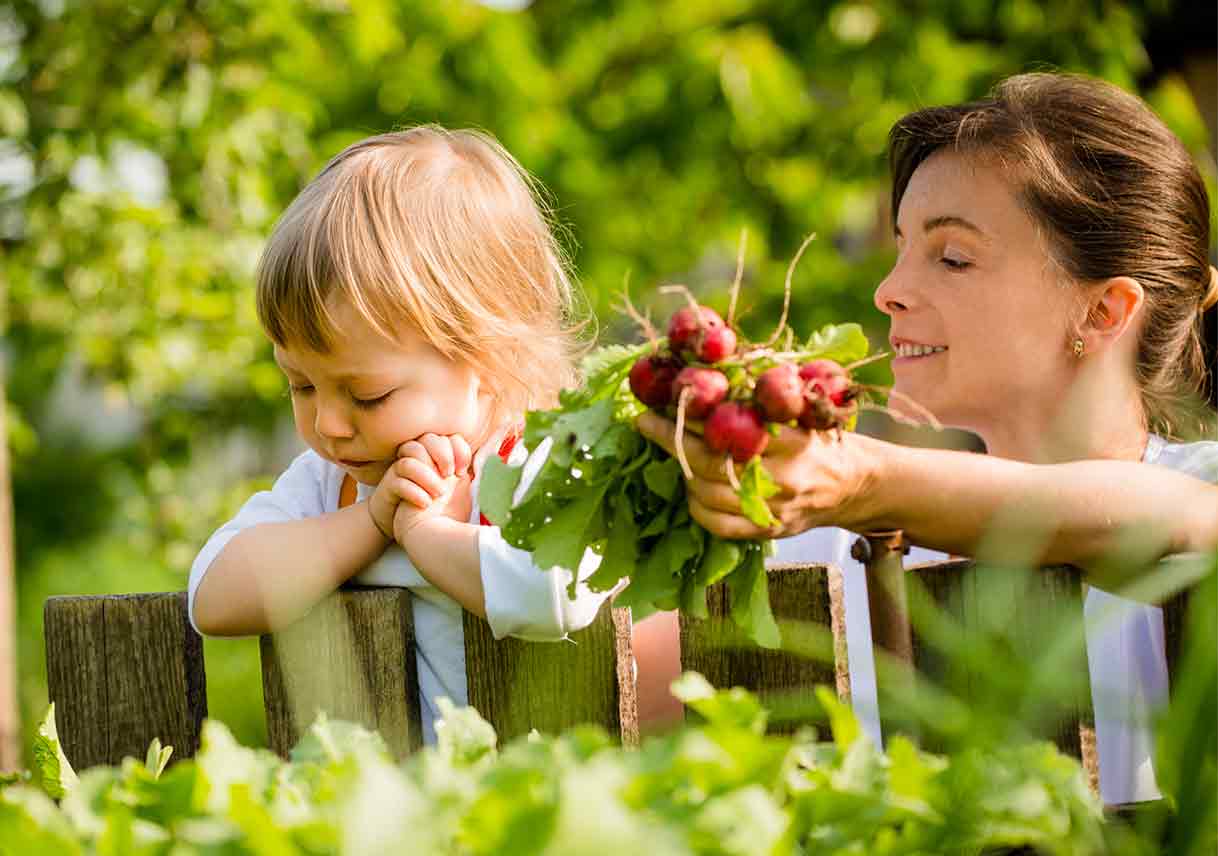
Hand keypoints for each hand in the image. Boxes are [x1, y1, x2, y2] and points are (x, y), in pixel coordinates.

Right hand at [389, 434, 474, 544]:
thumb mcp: (461, 490)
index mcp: (439, 455)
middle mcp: (420, 458)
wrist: (413, 530)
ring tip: (438, 494)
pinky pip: (398, 481)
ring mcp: (402, 471)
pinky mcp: (389, 487)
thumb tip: (500, 461)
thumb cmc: (440, 507)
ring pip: (410, 457)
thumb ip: (475, 474)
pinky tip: (425, 504)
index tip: (465, 471)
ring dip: (427, 475)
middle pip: (428, 438)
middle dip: (443, 454)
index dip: (459, 449)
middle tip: (451, 476)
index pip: (449, 437)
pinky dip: (414, 492)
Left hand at [635, 410, 875, 538]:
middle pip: (710, 462)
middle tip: (645, 421)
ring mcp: (775, 509)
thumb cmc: (822, 440)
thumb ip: (764, 404)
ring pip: (708, 494)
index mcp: (794, 442)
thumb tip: (711, 377)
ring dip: (681, 471)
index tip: (670, 396)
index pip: (733, 427)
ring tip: (669, 450)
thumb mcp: (802, 414)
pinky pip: (719, 525)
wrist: (858, 485)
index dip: (695, 413)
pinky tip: (691, 489)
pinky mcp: (768, 531)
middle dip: (671, 439)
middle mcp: (785, 478)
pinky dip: (697, 508)